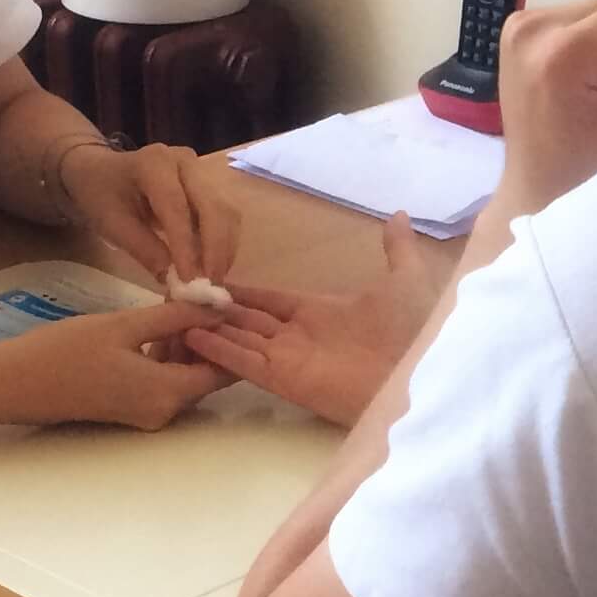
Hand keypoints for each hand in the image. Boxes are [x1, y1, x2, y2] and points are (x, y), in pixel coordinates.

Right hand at [2, 302, 234, 429]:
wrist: (14, 384)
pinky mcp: (128, 409)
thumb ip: (174, 316)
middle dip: (208, 336)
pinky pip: (161, 381)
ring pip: (182, 376)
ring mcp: (146, 414)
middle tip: (202, 296)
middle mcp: (164, 412)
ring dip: (184, 343)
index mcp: (169, 393)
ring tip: (177, 304)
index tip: (231, 303)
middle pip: (205, 374)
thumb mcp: (124, 324)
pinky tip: (154, 327)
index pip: (224, 370)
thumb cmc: (67, 351)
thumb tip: (218, 306)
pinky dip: (164, 356)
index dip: (232, 336)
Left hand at [60, 141, 241, 285]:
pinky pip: (225, 216)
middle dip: (215, 249)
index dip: (185, 245)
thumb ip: (144, 250)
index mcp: (154, 163)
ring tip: (213, 280)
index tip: (189, 280)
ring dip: (224, 249)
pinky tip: (213, 266)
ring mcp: (201, 171)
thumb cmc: (101, 196)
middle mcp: (185, 162)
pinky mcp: (209, 185)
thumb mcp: (112, 225)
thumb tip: (173, 280)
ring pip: (226, 212)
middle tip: (211, 285)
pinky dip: (223, 243)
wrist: (100, 171)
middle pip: (212, 207)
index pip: (176, 207)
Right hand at [179, 212, 438, 425]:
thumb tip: (400, 214)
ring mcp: (291, 360)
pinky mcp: (286, 382)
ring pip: (241, 340)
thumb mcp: (407, 280)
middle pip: (250, 321)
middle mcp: (300, 337)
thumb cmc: (414, 330)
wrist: (422, 375)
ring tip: (174, 313)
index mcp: (323, 313)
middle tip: (182, 296)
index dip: (246, 292)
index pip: (272, 300)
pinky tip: (190, 335)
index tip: (215, 280)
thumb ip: (396, 249)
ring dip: (211, 328)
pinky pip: (245, 363)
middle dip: (220, 310)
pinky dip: (219, 350)